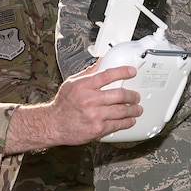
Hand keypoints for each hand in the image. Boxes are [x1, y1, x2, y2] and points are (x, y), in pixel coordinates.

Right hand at [5, 64, 142, 153]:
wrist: (53, 125)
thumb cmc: (63, 104)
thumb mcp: (72, 83)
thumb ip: (89, 72)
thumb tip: (102, 61)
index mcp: (84, 86)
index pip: (108, 75)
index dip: (123, 72)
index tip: (132, 72)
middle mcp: (90, 100)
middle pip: (119, 94)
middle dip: (132, 95)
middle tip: (136, 96)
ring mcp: (94, 115)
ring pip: (122, 110)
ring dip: (133, 109)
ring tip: (137, 108)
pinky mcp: (97, 129)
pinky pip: (117, 125)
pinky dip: (127, 122)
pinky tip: (130, 120)